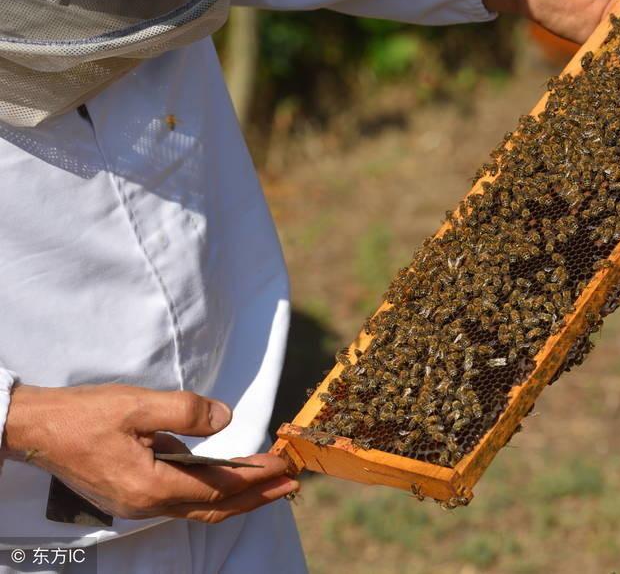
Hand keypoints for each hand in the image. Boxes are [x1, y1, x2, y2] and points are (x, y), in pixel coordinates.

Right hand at [2, 384, 298, 523]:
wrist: (36, 429)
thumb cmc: (84, 415)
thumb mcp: (138, 404)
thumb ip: (186, 412)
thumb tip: (225, 420)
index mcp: (152, 486)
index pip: (219, 487)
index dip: (256, 478)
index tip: (284, 465)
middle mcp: (147, 504)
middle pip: (214, 507)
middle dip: (256, 497)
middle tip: (291, 483)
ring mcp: (137, 503)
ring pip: (198, 505)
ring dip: (235, 494)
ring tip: (268, 479)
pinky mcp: (131, 494)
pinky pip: (180, 497)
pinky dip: (209, 488)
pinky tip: (225, 471)